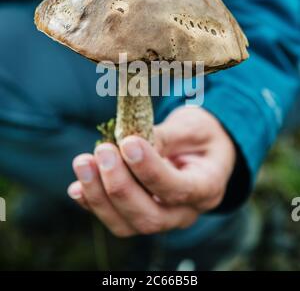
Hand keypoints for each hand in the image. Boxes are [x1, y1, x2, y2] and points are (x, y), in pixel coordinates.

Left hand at [67, 106, 235, 236]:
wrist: (200, 151)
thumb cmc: (199, 137)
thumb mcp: (192, 128)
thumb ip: (164, 136)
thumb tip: (128, 141)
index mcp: (207, 188)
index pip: (178, 189)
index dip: (150, 170)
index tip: (128, 143)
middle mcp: (184, 212)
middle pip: (149, 217)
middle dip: (120, 186)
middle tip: (103, 151)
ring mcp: (160, 218)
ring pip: (127, 224)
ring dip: (99, 196)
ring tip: (83, 162)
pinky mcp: (138, 215)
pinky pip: (114, 219)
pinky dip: (92, 204)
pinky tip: (77, 186)